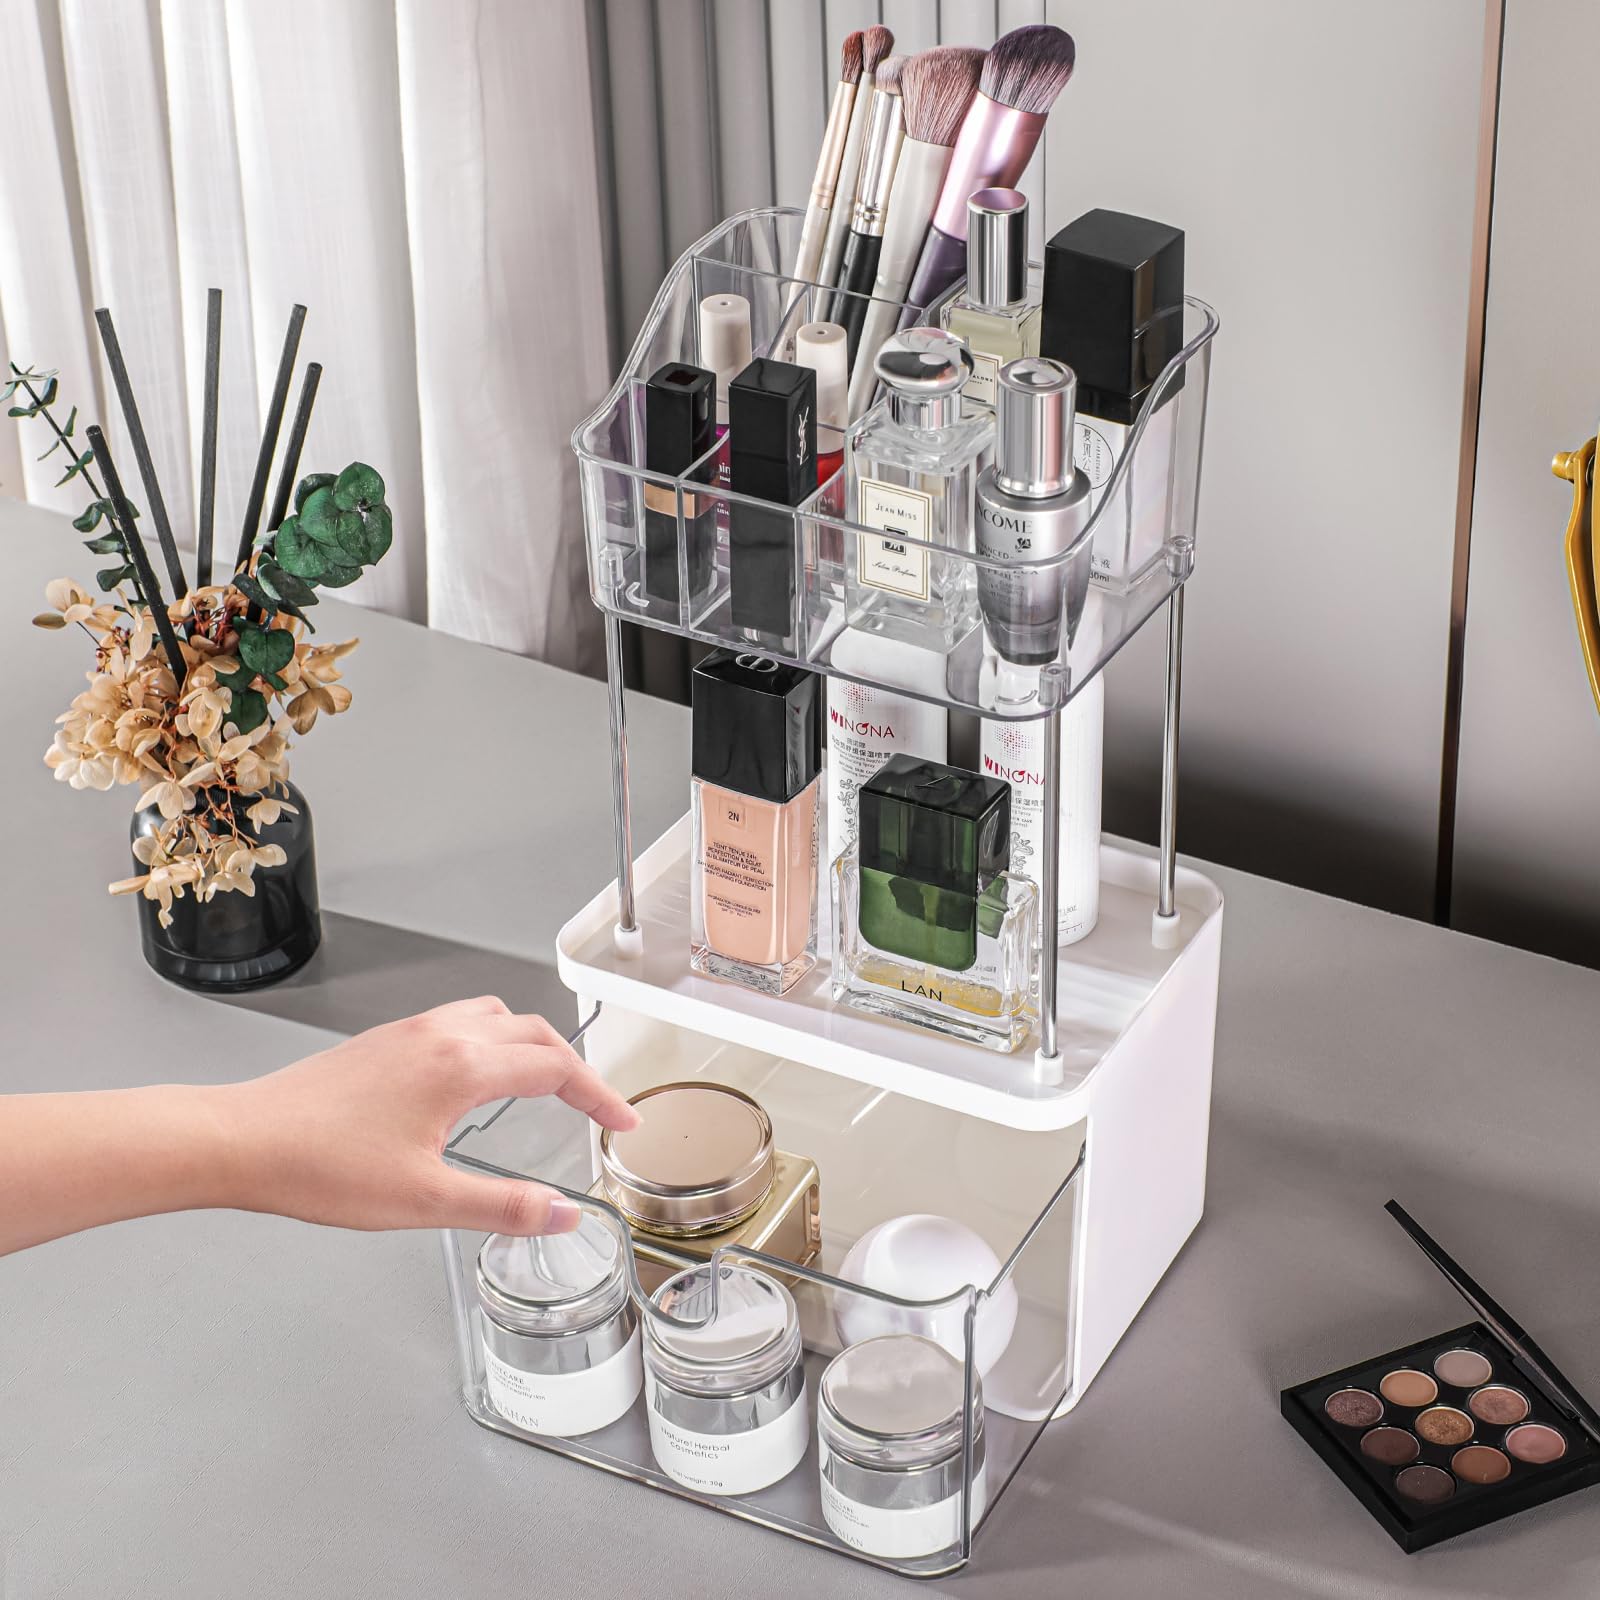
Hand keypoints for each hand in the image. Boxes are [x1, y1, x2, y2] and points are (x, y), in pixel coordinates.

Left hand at [223, 996, 638, 1235]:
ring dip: (531, 1044)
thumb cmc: (321, 1168)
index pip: (555, 1067)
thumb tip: (563, 1216)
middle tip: (594, 1107)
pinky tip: (475, 1079)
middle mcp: (441, 1035)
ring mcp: (410, 1032)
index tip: (622, 1121)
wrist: (242, 1140)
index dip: (598, 1096)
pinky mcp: (384, 1042)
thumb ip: (502, 1206)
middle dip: (573, 1068)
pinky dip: (490, 1041)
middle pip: (533, 1032)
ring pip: (494, 1017)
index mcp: (461, 1067)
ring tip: (544, 1084)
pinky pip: (458, 1022)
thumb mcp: (423, 1201)